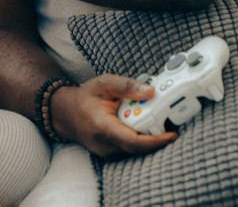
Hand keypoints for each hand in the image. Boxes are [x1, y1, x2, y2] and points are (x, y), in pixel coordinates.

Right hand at [51, 74, 176, 158]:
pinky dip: (141, 139)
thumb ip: (127, 86)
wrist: (65, 113)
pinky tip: (143, 125)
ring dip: (149, 137)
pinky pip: (131, 149)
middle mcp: (105, 145)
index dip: (157, 141)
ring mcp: (107, 152)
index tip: (172, 134)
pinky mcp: (111, 154)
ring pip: (137, 150)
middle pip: (140, 147)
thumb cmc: (84, 98)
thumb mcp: (103, 83)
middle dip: (157, 136)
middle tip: (169, 120)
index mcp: (103, 127)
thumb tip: (150, 91)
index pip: (135, 142)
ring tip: (156, 119)